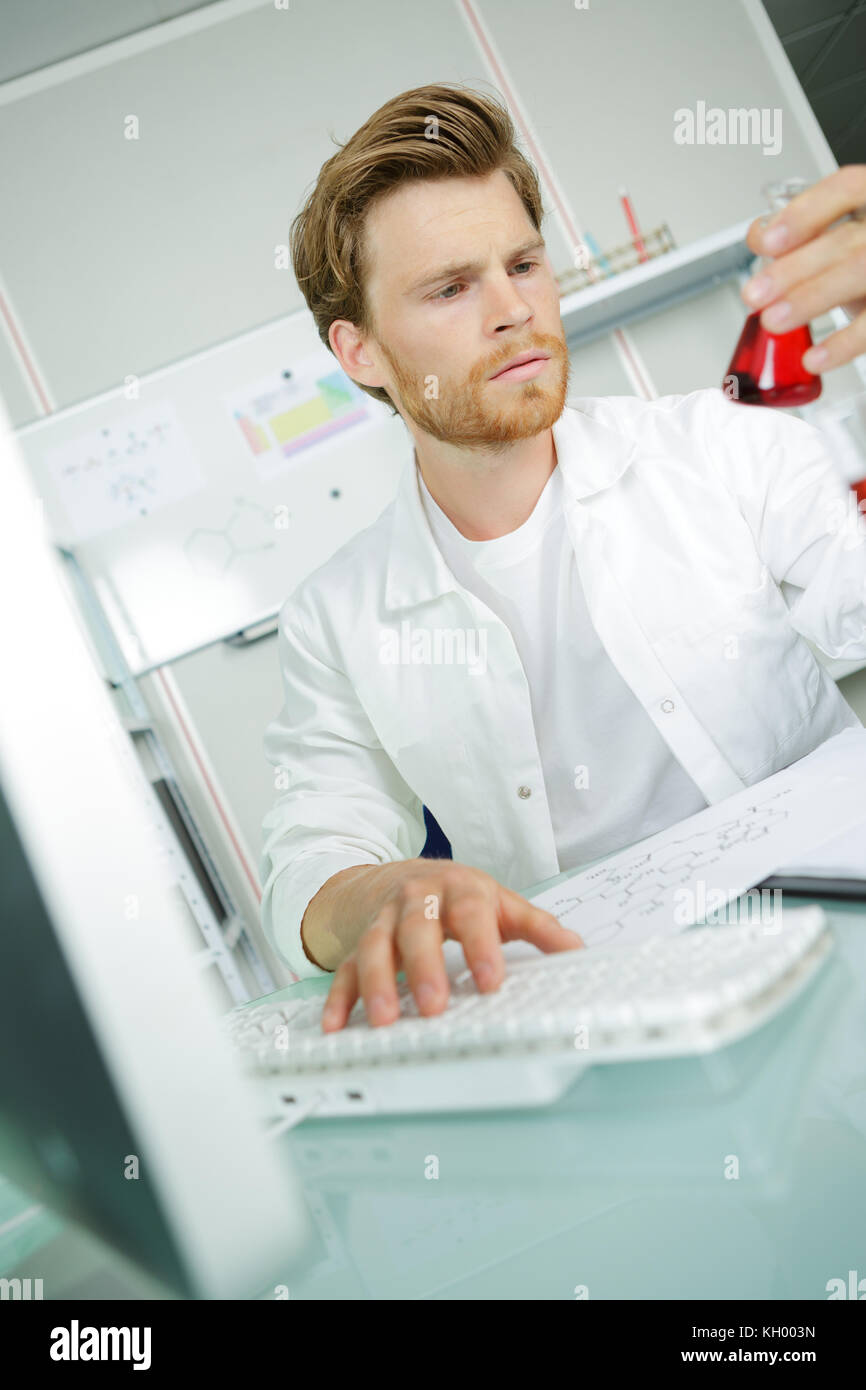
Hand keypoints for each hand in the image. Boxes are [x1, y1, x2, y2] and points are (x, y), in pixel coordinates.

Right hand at [319, 859, 582, 1030]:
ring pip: (376, 946)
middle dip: (424, 967)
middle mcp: (416, 900)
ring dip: (377, 983)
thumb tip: (577, 949)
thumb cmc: (456, 896)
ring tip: (384, 1021)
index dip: (481, 946)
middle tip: (434, 1005)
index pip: (470, 913)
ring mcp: (384, 921)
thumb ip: (538, 927)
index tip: (491, 981)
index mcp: (458, 890)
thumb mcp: (499, 903)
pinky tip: (337, 1024)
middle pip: (417, 928)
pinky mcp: (358, 943)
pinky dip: (339, 998)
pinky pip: (345, 968)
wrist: (397, 876)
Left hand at [741, 164, 865, 373]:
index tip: (767, 241)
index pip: (846, 189)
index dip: (805, 214)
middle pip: (846, 240)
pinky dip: (843, 344)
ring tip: (774, 320)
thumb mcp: (838, 241)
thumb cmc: (862, 260)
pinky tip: (814, 357)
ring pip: (859, 272)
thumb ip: (802, 236)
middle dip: (793, 269)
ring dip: (810, 299)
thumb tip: (760, 237)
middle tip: (756, 294)